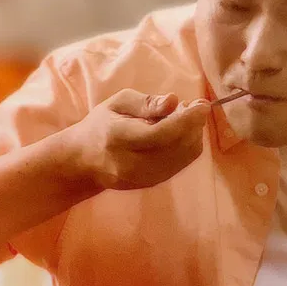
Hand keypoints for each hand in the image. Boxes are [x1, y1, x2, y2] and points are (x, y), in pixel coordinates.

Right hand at [64, 89, 210, 190]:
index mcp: (119, 138)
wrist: (84, 162)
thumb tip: (173, 101)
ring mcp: (142, 178)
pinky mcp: (152, 184)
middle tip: (191, 106)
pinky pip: (180, 164)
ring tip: (182, 118)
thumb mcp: (117, 103)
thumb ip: (146, 103)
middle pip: (177, 146)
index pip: (161, 133)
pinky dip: (186, 146)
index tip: (202, 105)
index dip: (187, 120)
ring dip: (192, 134)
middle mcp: (131, 163)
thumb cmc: (101, 125)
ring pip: (183, 156)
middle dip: (193, 124)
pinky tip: (178, 133)